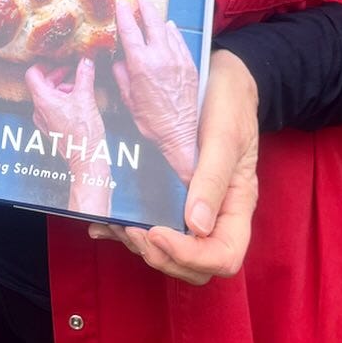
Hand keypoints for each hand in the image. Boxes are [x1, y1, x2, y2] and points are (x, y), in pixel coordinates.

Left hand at [26, 57, 110, 214]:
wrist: (86, 159)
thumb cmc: (83, 132)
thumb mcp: (86, 97)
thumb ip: (85, 75)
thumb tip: (86, 60)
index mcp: (42, 100)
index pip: (32, 74)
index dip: (44, 64)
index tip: (57, 60)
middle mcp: (39, 110)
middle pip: (41, 84)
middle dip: (58, 75)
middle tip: (73, 71)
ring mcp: (44, 120)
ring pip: (48, 96)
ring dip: (62, 88)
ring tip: (79, 88)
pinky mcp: (51, 128)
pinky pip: (52, 107)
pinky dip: (63, 100)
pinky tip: (78, 102)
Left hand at [89, 48, 258, 285]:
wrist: (222, 76)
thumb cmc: (230, 102)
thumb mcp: (224, 134)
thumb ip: (213, 178)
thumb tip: (195, 227)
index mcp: (236, 205)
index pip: (224, 256)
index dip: (191, 256)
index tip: (159, 233)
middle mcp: (216, 213)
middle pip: (196, 265)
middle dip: (161, 256)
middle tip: (132, 230)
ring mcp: (193, 206)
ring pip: (169, 250)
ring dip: (140, 245)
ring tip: (114, 222)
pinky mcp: (172, 194)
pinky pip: (152, 223)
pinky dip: (127, 229)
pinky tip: (104, 222)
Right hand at [113, 0, 198, 182]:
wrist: (180, 135)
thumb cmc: (151, 121)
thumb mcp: (128, 99)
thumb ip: (121, 75)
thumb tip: (119, 60)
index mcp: (141, 64)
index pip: (130, 30)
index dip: (124, 14)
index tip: (120, 4)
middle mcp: (161, 56)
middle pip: (152, 22)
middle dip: (144, 7)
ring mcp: (178, 59)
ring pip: (167, 29)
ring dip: (158, 19)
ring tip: (152, 13)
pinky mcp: (190, 65)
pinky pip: (180, 41)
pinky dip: (173, 32)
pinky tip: (169, 29)